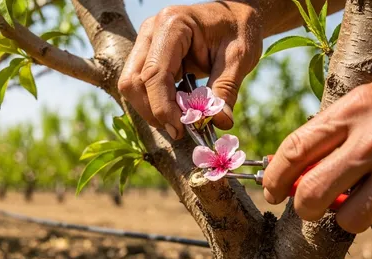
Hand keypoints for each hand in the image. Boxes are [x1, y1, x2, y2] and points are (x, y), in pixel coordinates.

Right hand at [117, 2, 262, 138]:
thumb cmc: (238, 30)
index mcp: (173, 25)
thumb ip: (226, 89)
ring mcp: (145, 43)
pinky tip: (177, 109)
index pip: (154, 73)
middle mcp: (151, 32)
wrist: (234, 16)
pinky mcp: (147, 57)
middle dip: (153, 111)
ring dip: (152, 110)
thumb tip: (220, 122)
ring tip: (180, 120)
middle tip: (179, 130)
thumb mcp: (239, 58)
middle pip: (133, 82)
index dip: (162, 106)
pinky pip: (141, 87)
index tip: (180, 129)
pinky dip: (156, 104)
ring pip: (132, 87)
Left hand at [263, 51, 371, 237]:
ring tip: (359, 203)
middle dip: (303, 208)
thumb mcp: (370, 98)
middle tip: (310, 207)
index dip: (273, 178)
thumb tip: (289, 166)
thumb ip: (332, 129)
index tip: (271, 192)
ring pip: (349, 220)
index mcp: (353, 111)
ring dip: (347, 218)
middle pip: (313, 193)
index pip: (294, 151)